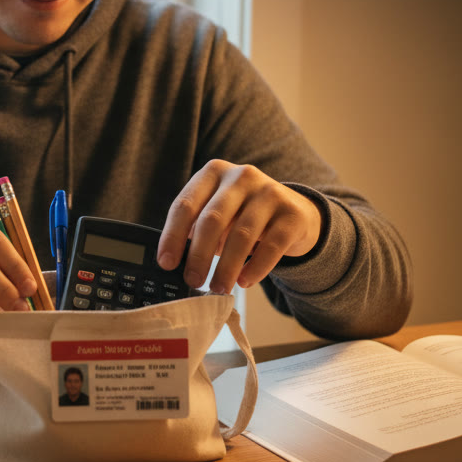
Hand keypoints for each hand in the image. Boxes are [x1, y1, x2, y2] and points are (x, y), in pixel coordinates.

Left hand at [157, 160, 321, 294]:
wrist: (295, 211)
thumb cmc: (243, 215)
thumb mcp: (218, 213)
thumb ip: (196, 228)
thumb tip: (174, 262)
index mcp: (213, 173)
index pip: (185, 204)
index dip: (172, 236)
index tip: (166, 263)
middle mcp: (241, 176)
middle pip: (212, 219)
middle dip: (198, 255)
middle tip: (192, 281)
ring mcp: (270, 192)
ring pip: (241, 235)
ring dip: (226, 267)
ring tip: (218, 288)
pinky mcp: (292, 214)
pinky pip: (271, 246)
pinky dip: (255, 268)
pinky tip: (244, 281)